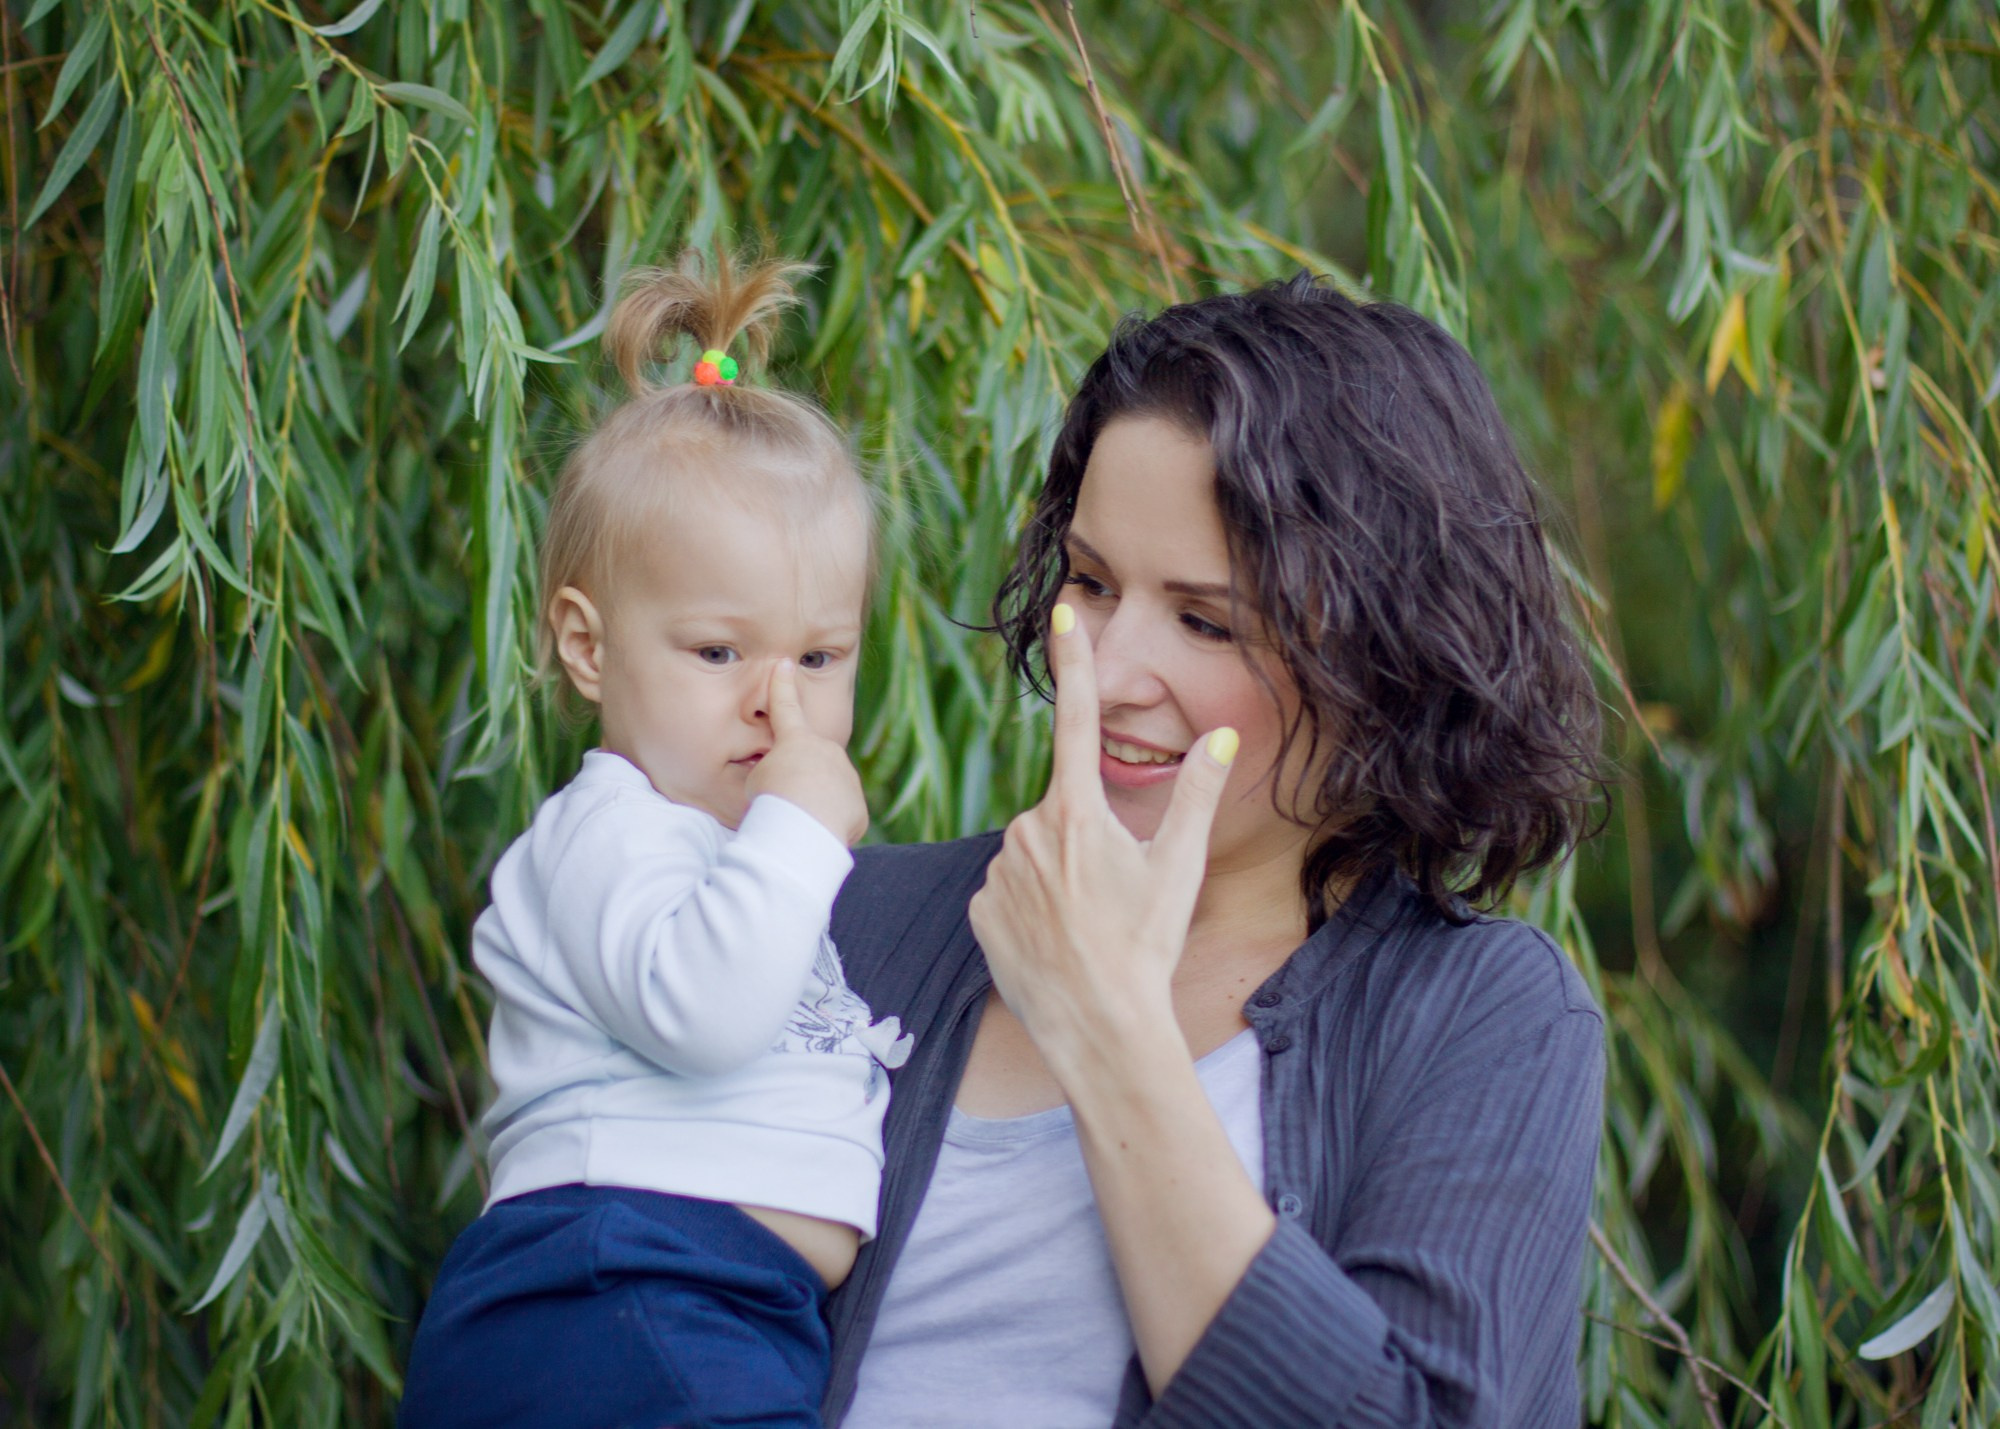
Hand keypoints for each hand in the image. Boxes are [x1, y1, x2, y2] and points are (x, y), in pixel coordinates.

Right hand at [746, 660, 868, 845]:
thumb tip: (789, 782)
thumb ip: (775, 771)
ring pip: (827, 793)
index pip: (785, 708)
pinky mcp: (857, 807)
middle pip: (810, 766)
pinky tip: (813, 833)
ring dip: (812, 807)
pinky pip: (837, 817)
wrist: (804, 821)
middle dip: (799, 782)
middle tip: (782, 801)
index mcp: (796, 740)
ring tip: (796, 821)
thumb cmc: (771, 797)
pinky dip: (825, 827)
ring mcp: (846, 778)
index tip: (784, 665)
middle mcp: (827, 752)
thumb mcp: (758, 778)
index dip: (782, 686)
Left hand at [968, 603, 1237, 1062]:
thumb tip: (1222, 736)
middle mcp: (1030, 832)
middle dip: (1084, 839)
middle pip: (1060, 811)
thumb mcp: (1180, 869)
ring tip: (1085, 926)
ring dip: (1057, 877)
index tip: (1064, 611)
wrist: (1099, 1028)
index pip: (1078, 719)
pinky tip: (1054, 942)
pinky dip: (1029, 909)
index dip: (1075, 662)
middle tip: (1112, 895)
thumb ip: (1198, 796)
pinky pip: (1007, 892)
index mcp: (1080, 813)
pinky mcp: (978, 909)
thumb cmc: (1146, 948)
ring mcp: (998, 872)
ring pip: (1033, 854)